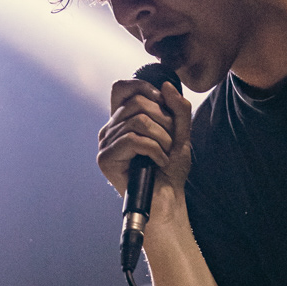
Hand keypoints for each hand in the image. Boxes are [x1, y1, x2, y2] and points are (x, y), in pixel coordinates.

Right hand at [97, 78, 192, 211]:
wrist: (168, 199)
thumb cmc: (171, 169)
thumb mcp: (181, 133)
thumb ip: (178, 109)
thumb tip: (166, 86)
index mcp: (122, 120)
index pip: (122, 88)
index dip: (143, 87)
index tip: (163, 105)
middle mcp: (110, 129)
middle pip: (137, 102)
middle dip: (163, 120)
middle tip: (170, 142)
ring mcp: (105, 144)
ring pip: (138, 122)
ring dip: (162, 139)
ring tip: (165, 155)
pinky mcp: (105, 159)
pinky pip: (133, 140)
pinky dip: (154, 150)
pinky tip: (159, 162)